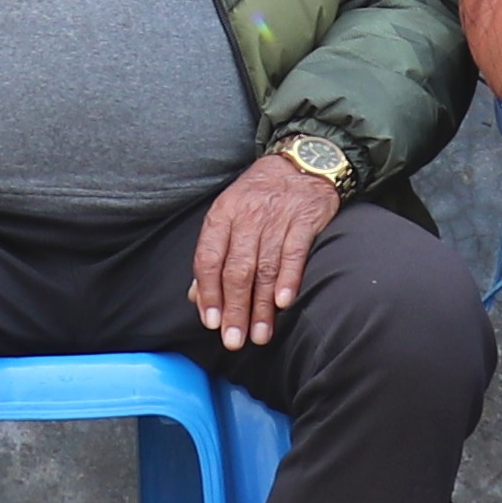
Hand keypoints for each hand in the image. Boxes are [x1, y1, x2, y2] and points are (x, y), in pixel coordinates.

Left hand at [189, 150, 345, 352]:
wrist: (303, 162)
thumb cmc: (261, 196)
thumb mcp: (229, 215)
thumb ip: (213, 256)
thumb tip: (196, 297)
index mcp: (222, 215)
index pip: (209, 259)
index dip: (209, 293)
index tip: (212, 323)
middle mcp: (247, 216)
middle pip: (236, 270)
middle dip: (235, 309)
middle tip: (234, 340)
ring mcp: (277, 217)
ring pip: (264, 267)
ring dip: (261, 306)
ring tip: (260, 335)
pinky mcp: (305, 219)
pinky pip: (294, 252)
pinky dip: (288, 279)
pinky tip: (283, 303)